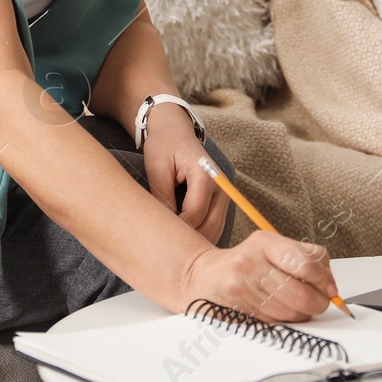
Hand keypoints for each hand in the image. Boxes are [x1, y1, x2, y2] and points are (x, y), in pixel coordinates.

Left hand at [140, 105, 227, 243]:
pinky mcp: (221, 200)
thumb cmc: (164, 146)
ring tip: (171, 249)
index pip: (194, 215)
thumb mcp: (157, 169)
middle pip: (209, 227)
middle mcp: (222, 186)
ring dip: (195, 241)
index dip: (176, 230)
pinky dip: (200, 235)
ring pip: (214, 231)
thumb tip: (163, 229)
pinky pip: (213, 226)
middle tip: (163, 251)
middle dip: (187, 241)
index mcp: (206, 175)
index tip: (156, 238)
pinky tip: (181, 240)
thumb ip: (162, 198)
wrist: (175, 130)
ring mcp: (224, 194)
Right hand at [181, 232, 339, 322]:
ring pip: (290, 313)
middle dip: (318, 303)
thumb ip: (306, 259)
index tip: (330, 289)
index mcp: (265, 242)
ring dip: (302, 314)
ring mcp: (242, 288)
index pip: (306, 263)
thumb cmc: (247, 261)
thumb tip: (331, 286)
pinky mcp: (238, 310)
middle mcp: (251, 263)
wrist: (206, 276)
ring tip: (299, 305)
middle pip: (300, 294)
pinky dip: (285, 320)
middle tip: (321, 303)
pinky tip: (280, 309)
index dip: (325, 280)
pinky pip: (275, 322)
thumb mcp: (275, 247)